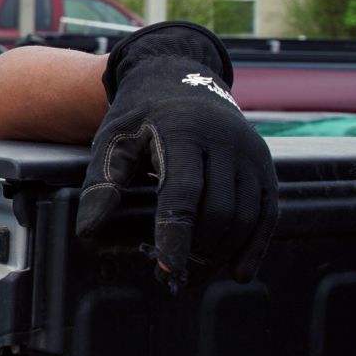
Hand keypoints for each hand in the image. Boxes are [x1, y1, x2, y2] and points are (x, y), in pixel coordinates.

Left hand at [75, 22, 277, 291]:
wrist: (179, 79)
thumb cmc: (140, 116)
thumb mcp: (114, 139)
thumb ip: (101, 182)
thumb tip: (87, 230)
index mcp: (183, 132)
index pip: (183, 193)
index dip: (175, 235)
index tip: (166, 269)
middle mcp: (225, 141)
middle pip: (218, 211)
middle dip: (196, 250)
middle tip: (170, 276)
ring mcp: (250, 154)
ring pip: (245, 217)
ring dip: (222, 253)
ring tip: (193, 274)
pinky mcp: (266, 166)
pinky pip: (268, 214)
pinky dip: (254, 246)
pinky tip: (237, 271)